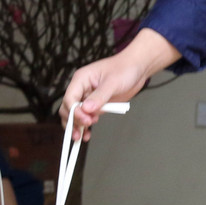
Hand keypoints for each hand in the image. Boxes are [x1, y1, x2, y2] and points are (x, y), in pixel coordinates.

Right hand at [60, 29, 180, 138]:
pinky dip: (85, 126)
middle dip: (74, 120)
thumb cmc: (124, 69)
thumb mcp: (112, 82)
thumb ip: (99, 97)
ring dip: (77, 126)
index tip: (85, 119)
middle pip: (68, 108)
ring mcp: (88, 98)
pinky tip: (88, 133)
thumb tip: (86, 109)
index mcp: (81, 79)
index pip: (70, 98)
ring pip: (75, 115)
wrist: (137, 69)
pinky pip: (86, 117)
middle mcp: (82, 89)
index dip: (74, 111)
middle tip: (85, 128)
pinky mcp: (97, 105)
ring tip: (83, 136)